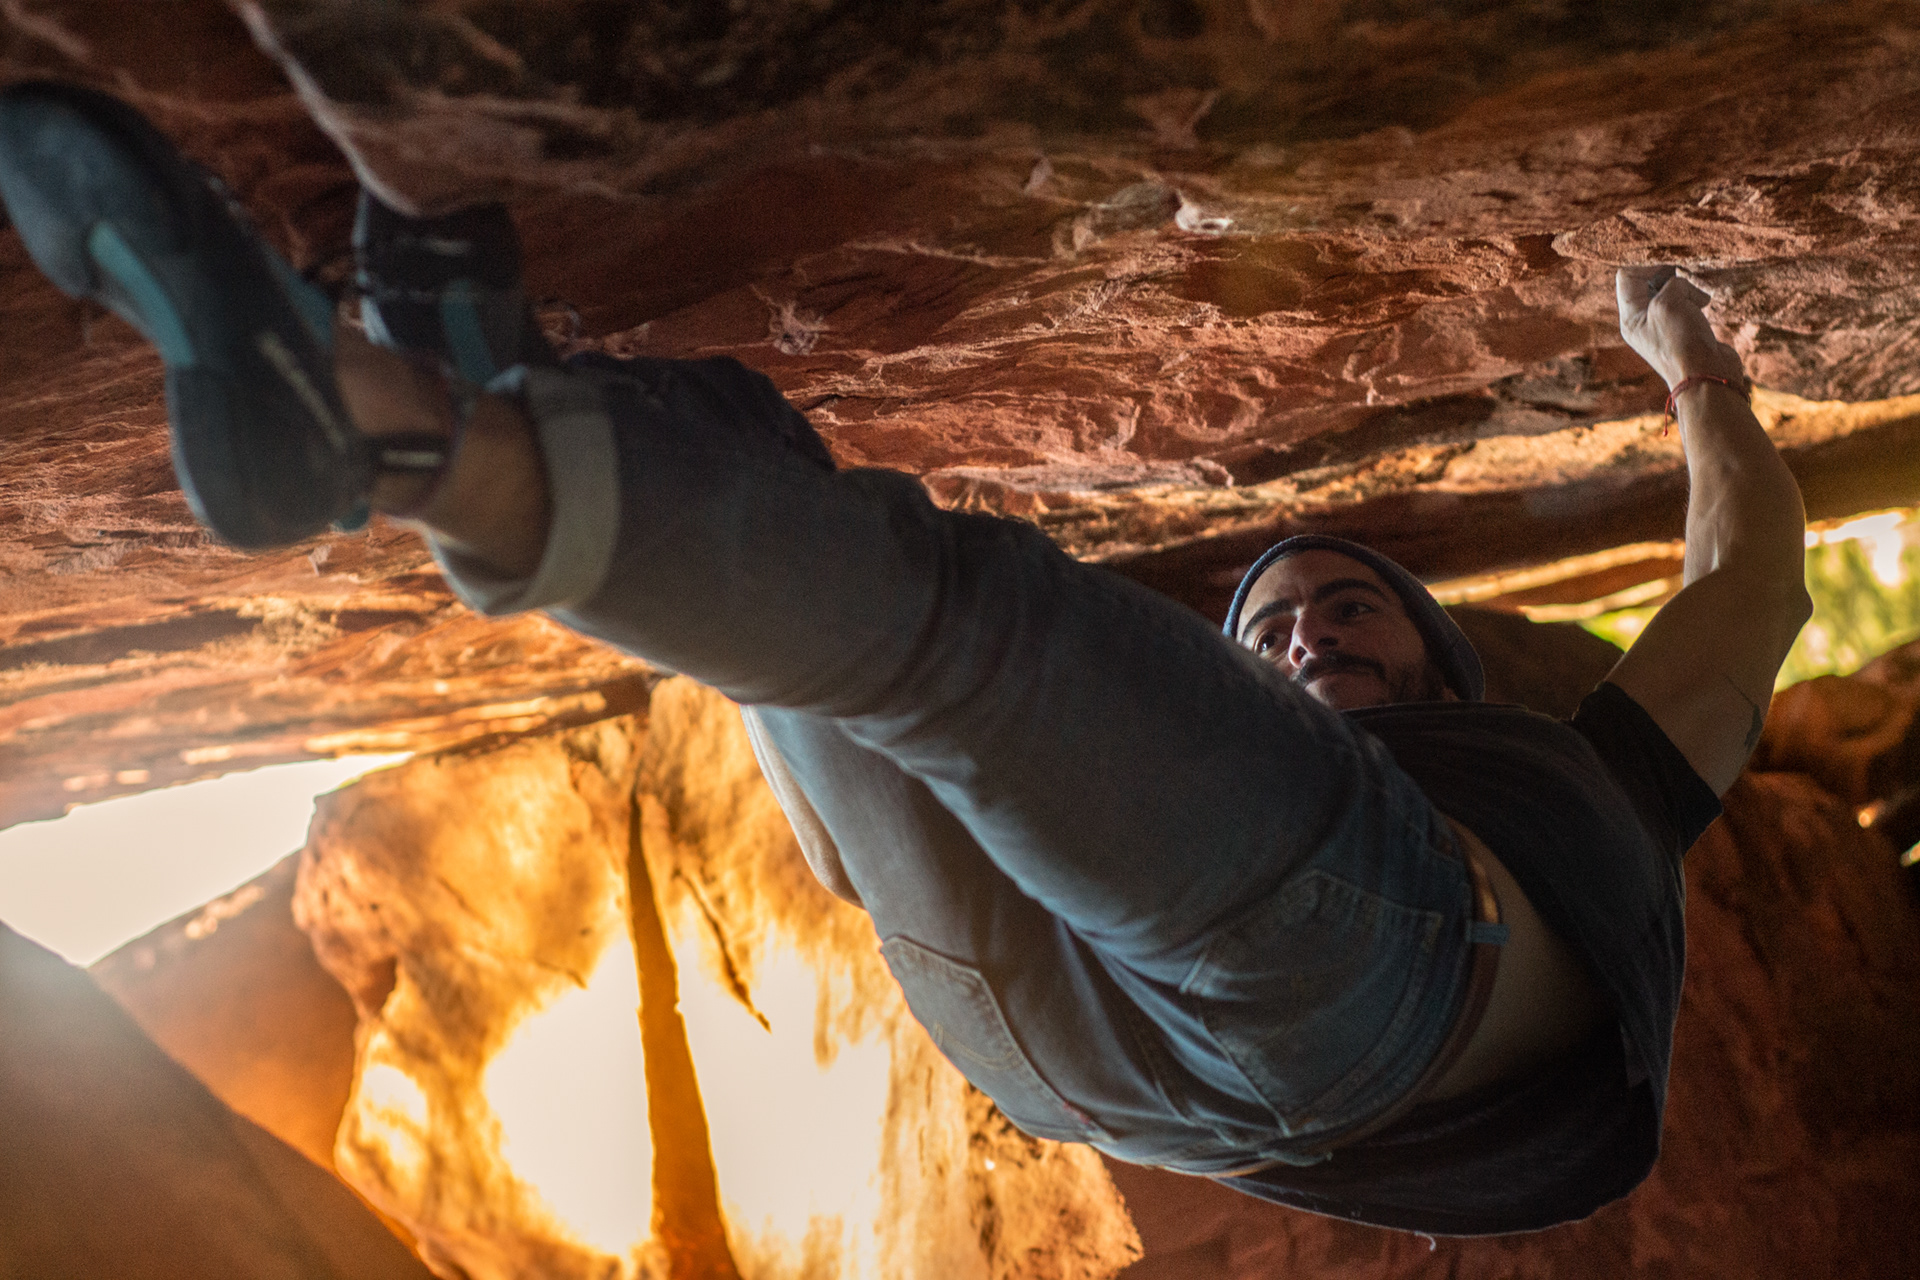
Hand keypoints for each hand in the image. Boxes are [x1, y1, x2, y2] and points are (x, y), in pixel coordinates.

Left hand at [1615, 266, 1745, 390]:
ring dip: (1686, 288)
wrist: (1708, 375)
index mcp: (1630, 317)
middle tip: (1685, 279)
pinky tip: (1705, 305)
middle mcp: (1642, 321)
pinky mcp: (1683, 328)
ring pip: (1671, 291)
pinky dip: (1696, 298)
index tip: (1670, 266)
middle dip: (1668, 275)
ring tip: (1699, 299)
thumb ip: (1671, 283)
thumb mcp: (1668, 303)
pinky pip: (1686, 302)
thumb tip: (1683, 285)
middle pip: (1648, 282)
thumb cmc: (1682, 342)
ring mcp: (1663, 325)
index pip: (1626, 276)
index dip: (1647, 265)